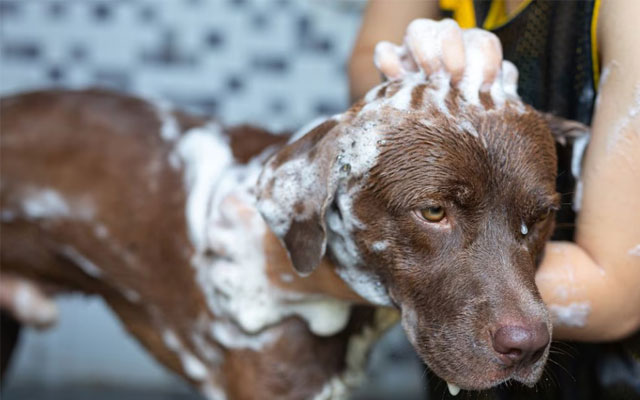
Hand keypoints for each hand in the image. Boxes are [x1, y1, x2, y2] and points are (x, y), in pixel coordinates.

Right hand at [373, 19, 518, 104]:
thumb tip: (508, 78)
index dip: (488, 60)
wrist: (427, 134)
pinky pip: (384, 51)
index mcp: (471, 51)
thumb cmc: (461, 117)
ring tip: (429, 77)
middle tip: (456, 79)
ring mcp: (415, 52)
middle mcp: (443, 45)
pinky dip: (389, 62)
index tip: (486, 87)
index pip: (483, 42)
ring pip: (417, 29)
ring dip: (425, 51)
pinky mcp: (391, 65)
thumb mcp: (482, 105)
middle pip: (449, 28)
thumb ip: (498, 90)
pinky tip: (398, 81)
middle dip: (454, 51)